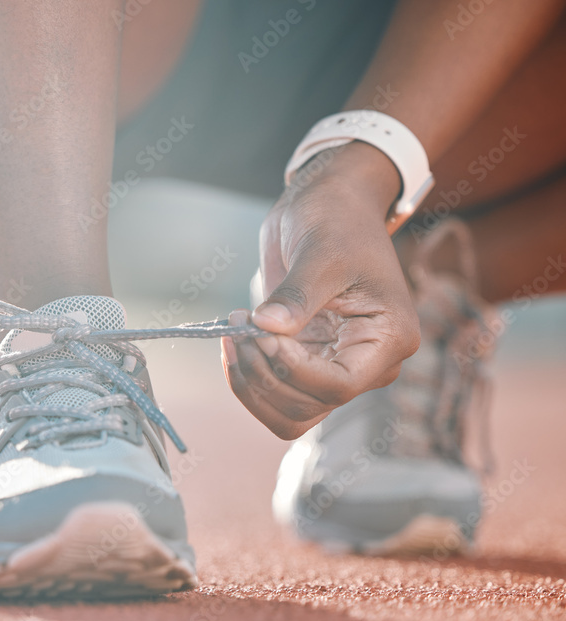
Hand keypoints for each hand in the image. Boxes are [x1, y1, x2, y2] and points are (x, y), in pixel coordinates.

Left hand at [222, 143, 419, 438]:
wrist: (329, 206)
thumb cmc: (336, 220)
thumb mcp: (319, 252)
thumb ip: (296, 295)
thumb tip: (266, 327)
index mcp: (389, 338)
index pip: (338, 386)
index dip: (290, 369)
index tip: (259, 332)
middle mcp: (367, 364)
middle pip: (308, 407)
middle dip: (263, 374)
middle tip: (238, 325)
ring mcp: (335, 367)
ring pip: (288, 413)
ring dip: (251, 384)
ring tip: (232, 334)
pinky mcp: (306, 364)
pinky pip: (275, 395)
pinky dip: (247, 380)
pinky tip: (233, 343)